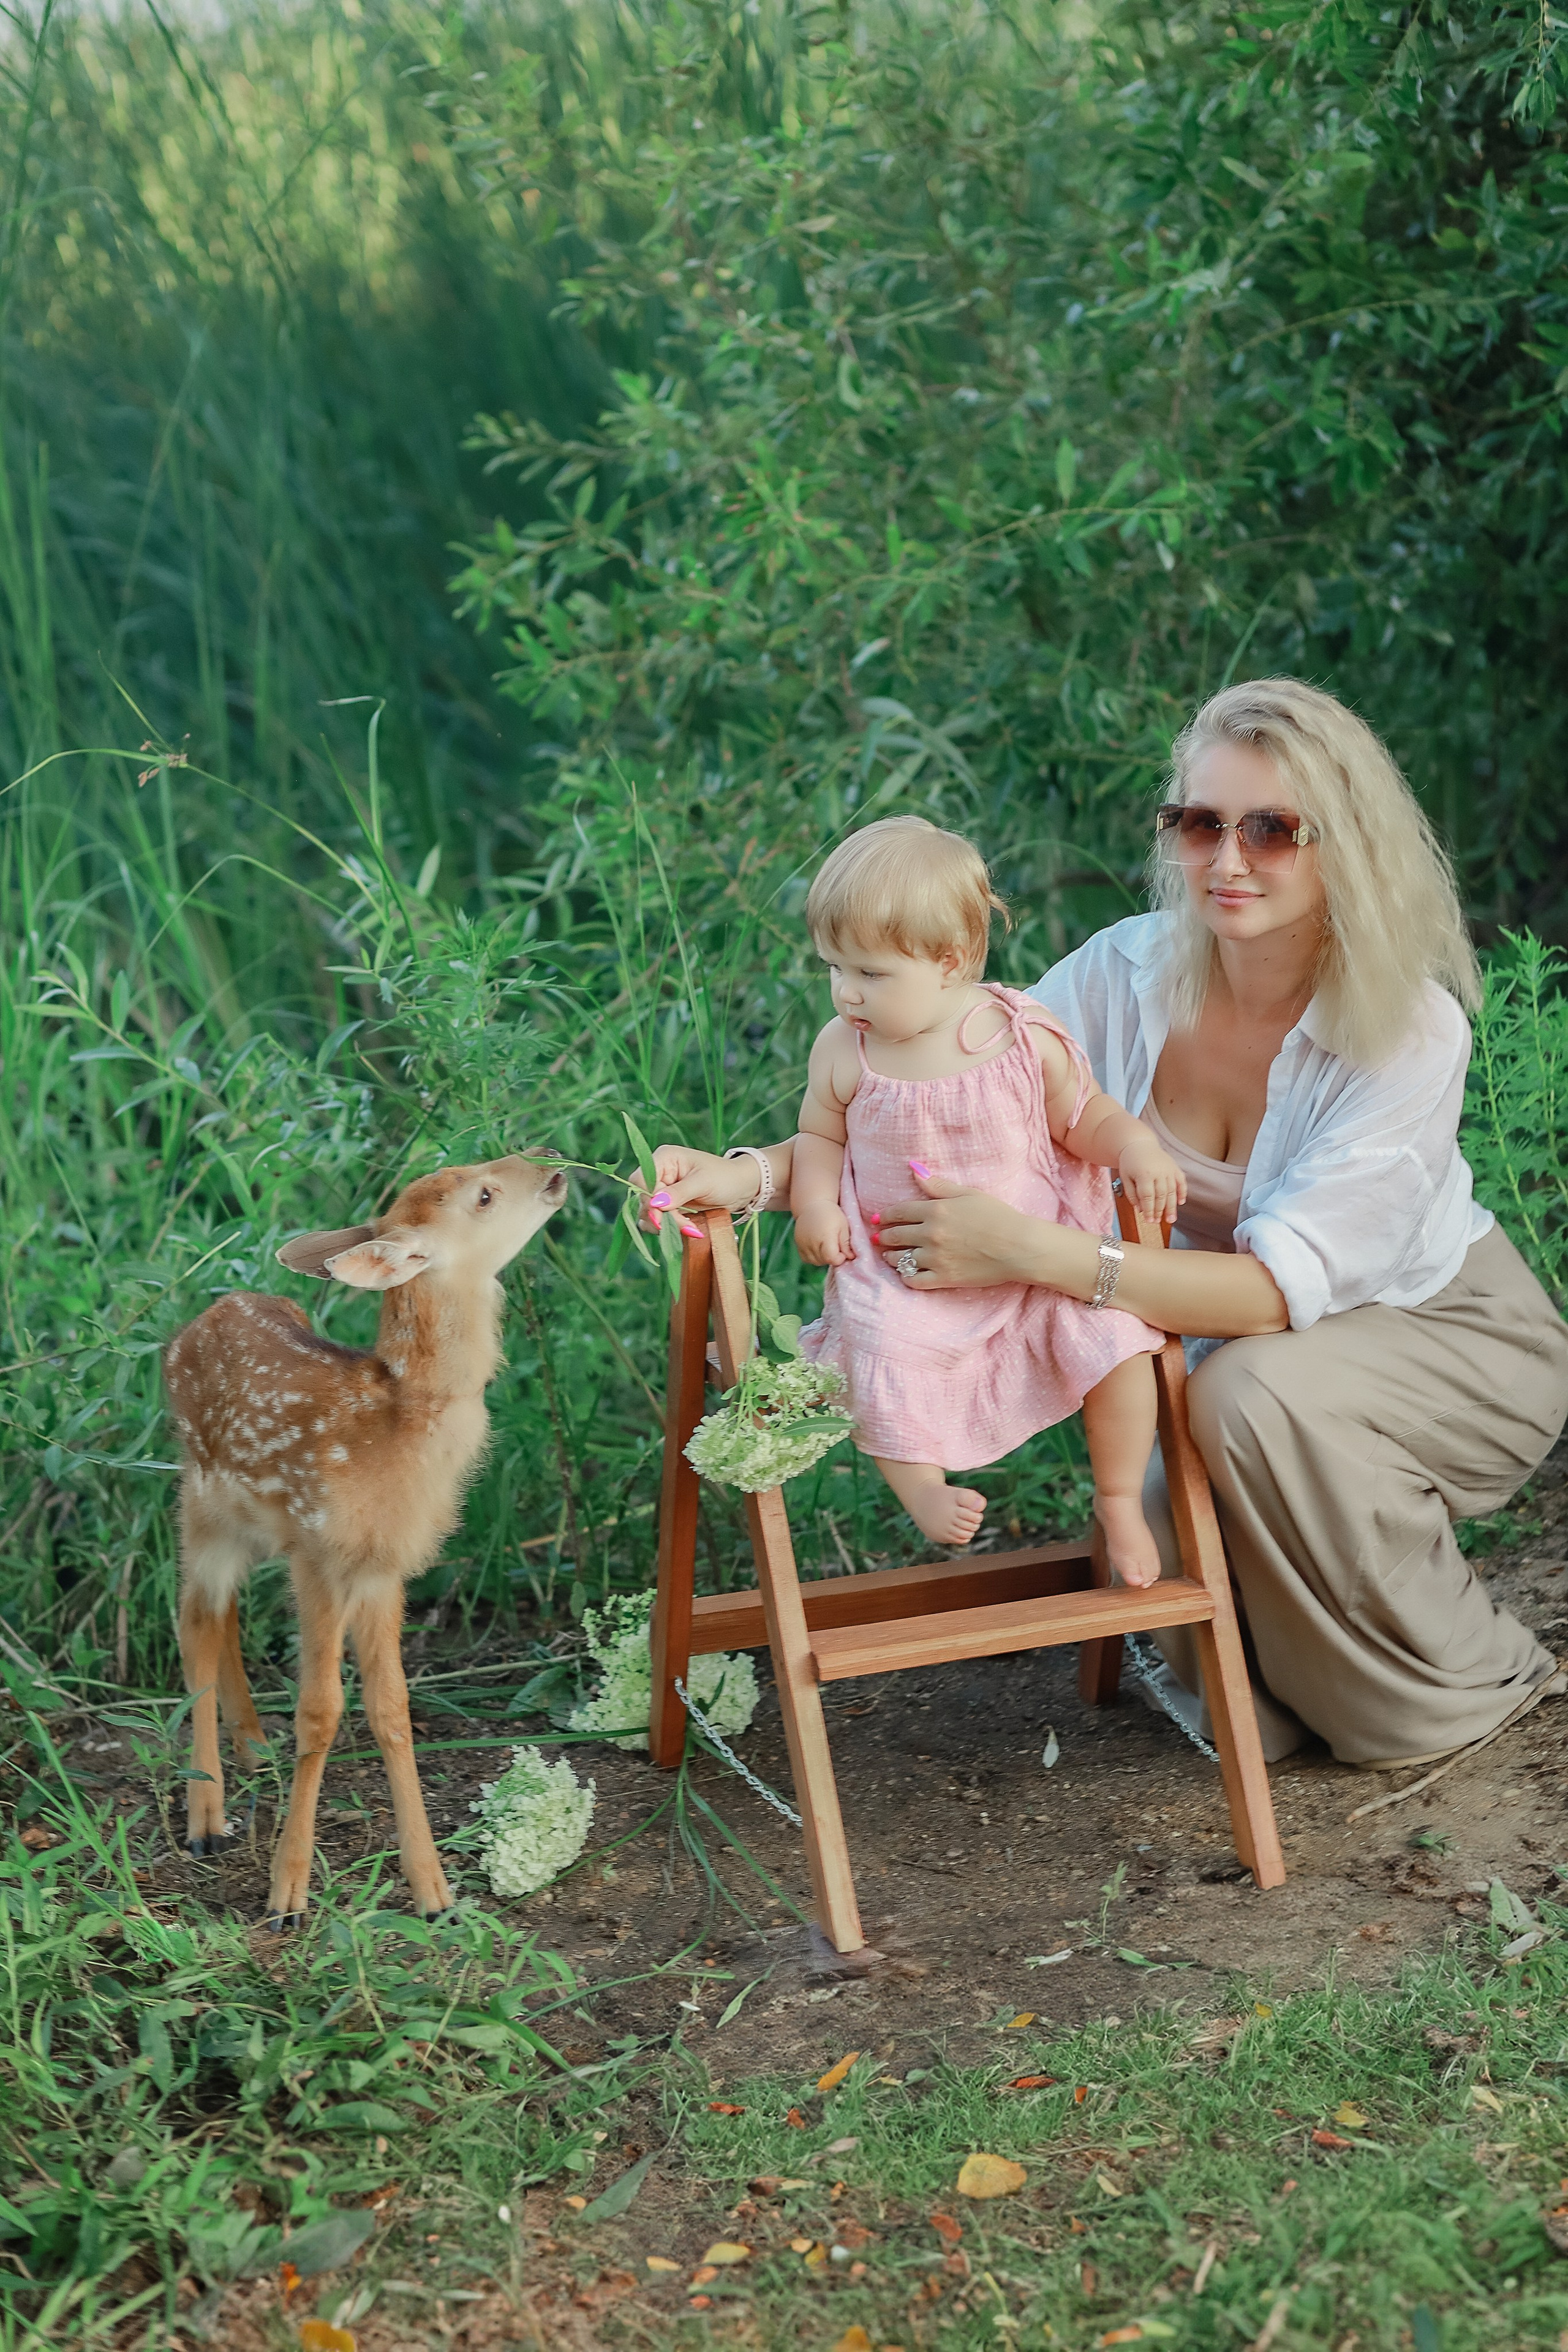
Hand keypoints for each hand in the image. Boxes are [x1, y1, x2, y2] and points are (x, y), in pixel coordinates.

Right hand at [643, 1145, 760, 1221]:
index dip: (648, 1199)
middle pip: (644, 1200)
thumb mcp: (703, 1182)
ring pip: (648, 1214)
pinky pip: (658, 1222)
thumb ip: (679, 1193)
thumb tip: (656, 1203)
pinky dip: (669, 1229)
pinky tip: (689, 1228)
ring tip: (691, 1228)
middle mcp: (659, 1174)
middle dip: (662, 1217)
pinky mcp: (668, 1207)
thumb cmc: (725, 1177)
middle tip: (687, 1227)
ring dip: (666, 1225)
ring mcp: (662, 1192)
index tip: (663, 1215)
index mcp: (664, 1159)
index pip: (641, 1180)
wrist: (741, 1188)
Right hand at [794, 1204, 853, 1266]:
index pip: (831, 1258)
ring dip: (823, 1259)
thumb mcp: (843, 1226)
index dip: (839, 1258)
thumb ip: (846, 1243)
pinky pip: (806, 1258)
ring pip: (814, 1261)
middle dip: (832, 1258)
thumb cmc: (831, 1214)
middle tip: (837, 1248)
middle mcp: (812, 1241)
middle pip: (823, 1261)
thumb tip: (850, 1257)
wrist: (812, 1204)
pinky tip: (819, 1249)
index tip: (843, 1252)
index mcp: (825, 1236)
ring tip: (828, 1247)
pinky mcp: (798, 1244)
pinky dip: (813, 1257)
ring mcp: (803, 1243)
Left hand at [874, 1167, 1046, 1288]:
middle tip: (878, 1238)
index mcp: (935, 1210)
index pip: (899, 1212)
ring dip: (890, 1257)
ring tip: (887, 1256)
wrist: (1018, 1247)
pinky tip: (905, 1273)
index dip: (886, 1215)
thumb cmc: (999, 1216)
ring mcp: (935, 1258)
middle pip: (896, 1235)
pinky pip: (913, 1280)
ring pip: (900, 1259)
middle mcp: (930, 1234)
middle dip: (884, 1236)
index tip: (878, 1219)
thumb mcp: (969, 1193)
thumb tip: (915, 1171)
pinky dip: (905, 1277)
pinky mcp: (943, 1278)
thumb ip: (939, 1185)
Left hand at [1117, 1137, 1185, 1227]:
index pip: (1148, 1197)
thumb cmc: (1130, 1162)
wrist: (1139, 1144)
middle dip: (1159, 1211)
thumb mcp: (1125, 1178)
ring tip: (1170, 1219)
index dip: (1149, 1210)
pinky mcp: (1174, 1167)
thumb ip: (1132, 1194)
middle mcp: (1159, 1171)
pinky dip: (1182, 1192)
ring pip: (1172, 1191)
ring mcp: (1168, 1169)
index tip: (1149, 1220)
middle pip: (1161, 1196)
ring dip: (1172, 1207)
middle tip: (1157, 1222)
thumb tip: (1141, 1210)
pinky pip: (1181, 1181)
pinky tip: (1181, 1203)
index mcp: (1144, 1174)